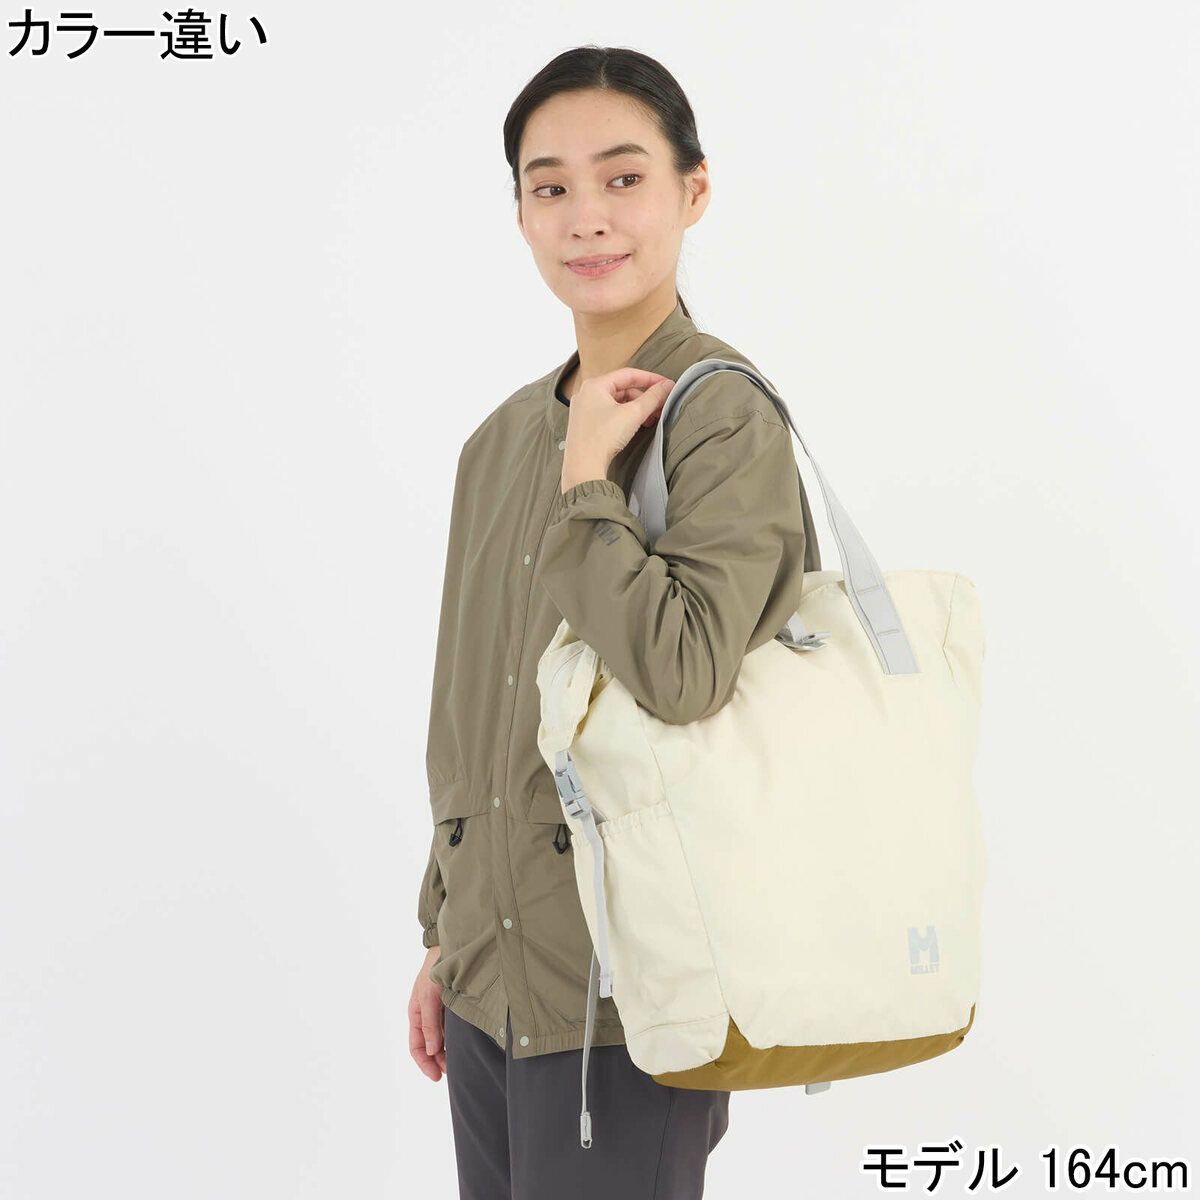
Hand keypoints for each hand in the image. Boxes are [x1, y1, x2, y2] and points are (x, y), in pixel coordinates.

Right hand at [409, 945, 446, 1080]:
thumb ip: (430, 1023)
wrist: (452, 946)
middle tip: (452, 1071)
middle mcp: (427, 1014)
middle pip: (430, 1046)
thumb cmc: (436, 969)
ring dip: (448, 1051)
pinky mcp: (454, 1005)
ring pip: (442, 1039)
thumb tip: (432, 1051)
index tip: (437, 1077)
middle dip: (438, 1061)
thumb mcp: (429, 996)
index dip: (425, 1064)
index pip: (416, 1046)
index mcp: (416, 1013)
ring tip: (459, 1061)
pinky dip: (455, 1039)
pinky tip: (464, 1044)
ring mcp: (441, 1010)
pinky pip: (452, 1028)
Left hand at [561, 368, 674, 488]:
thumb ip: (653, 397)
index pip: (628, 374)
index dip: (650, 379)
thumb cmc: (602, 437)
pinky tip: (636, 427)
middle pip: (623, 389)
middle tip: (660, 407)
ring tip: (651, 420)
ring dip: (636, 409)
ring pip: (617, 403)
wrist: (583, 467)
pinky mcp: (585, 425)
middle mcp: (586, 394)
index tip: (666, 385)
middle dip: (644, 398)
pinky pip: (609, 414)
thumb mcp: (633, 414)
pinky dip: (625, 418)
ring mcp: (584, 410)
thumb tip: (667, 386)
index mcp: (594, 385)